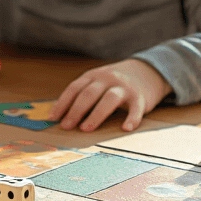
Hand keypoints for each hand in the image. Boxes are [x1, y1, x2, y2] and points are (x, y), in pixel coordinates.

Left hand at [50, 59, 170, 132]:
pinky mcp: (140, 97)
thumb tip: (61, 117)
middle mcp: (108, 79)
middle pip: (89, 94)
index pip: (74, 88)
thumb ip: (83, 95)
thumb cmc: (114, 83)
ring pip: (109, 99)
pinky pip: (136, 109)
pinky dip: (131, 118)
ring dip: (96, 114)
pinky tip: (125, 128)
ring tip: (86, 128)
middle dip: (76, 110)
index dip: (62, 103)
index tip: (53, 118)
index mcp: (94, 76)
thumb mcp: (98, 82)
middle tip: (66, 126)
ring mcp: (125, 87)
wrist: (147, 71)